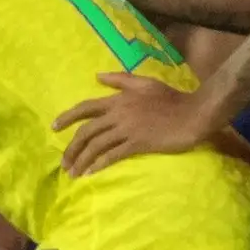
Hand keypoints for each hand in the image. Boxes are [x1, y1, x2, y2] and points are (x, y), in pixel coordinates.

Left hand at [55, 70, 223, 174]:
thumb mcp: (145, 83)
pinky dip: (99, 164)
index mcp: (118, 100)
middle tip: (63, 162)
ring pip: (96, 145)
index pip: (85, 108)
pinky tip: (91, 173)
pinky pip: (113, 155)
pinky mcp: (139, 143)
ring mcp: (127, 129)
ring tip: (73, 172)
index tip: (54, 128)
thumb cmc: (172, 98)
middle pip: (86, 131)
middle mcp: (118, 114)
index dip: (67, 118)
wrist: (195, 112)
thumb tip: (97, 76)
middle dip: (71, 148)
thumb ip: (120, 79)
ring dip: (82, 160)